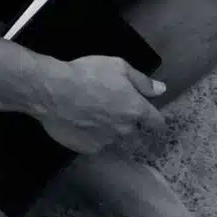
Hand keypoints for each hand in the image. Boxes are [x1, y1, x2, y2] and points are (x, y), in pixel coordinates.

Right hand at [38, 54, 166, 154]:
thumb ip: (142, 81)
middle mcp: (125, 130)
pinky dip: (94, 139)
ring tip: (102, 125)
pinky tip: (84, 128)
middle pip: (139, 138)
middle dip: (137, 133)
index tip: (155, 122)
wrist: (54, 91)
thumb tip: (161, 90)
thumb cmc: (88, 74)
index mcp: (136, 109)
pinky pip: (96, 146)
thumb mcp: (118, 67)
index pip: (156, 123)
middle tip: (126, 124)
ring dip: (114, 136)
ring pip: (117, 143)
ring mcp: (106, 142)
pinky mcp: (88, 149)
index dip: (157, 122)